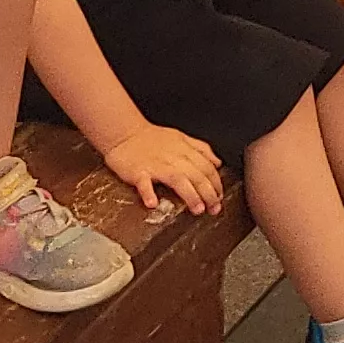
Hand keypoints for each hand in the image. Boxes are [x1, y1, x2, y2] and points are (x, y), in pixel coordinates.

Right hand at [102, 125, 228, 214]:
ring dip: (190, 195)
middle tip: (214, 208)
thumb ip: (201, 149)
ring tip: (197, 209)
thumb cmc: (151, 138)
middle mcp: (173, 157)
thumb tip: (217, 162)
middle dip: (209, 193)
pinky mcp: (138, 171)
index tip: (220, 197)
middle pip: (197, 175)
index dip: (216, 183)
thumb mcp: (181, 138)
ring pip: (178, 179)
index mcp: (184, 150)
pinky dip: (148, 193)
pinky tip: (153, 203)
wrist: (124, 133)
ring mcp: (155, 164)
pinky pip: (144, 182)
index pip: (207, 167)